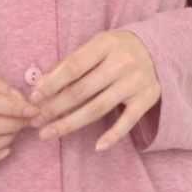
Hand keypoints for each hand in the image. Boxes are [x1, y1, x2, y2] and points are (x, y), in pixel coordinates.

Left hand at [27, 30, 160, 150]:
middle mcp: (121, 62)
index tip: (33, 98)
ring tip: (49, 133)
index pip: (73, 67)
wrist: (158, 48)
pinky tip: (97, 147)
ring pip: (98, 108)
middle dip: (55, 108)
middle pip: (82, 91)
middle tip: (35, 121)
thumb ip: (67, 64)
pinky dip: (113, 135)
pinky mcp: (147, 99)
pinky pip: (128, 121)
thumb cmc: (116, 49)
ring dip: (70, 123)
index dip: (51, 84)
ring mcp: (135, 82)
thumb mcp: (94, 46)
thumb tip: (40, 85)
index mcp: (105, 44)